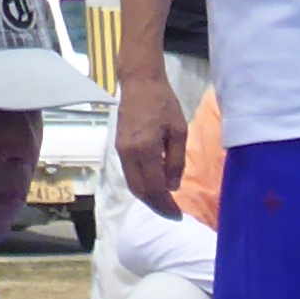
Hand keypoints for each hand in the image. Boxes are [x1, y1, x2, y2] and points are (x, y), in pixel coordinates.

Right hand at [116, 67, 189, 211]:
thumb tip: (172, 187)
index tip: (178, 215)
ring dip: (148, 198)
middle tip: (172, 214)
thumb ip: (176, 161)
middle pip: (140, 191)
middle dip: (156, 206)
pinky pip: (130, 174)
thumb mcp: (179, 132)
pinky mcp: (119, 147)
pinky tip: (155, 187)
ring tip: (165, 203)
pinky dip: (142, 185)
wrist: (140, 83)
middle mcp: (129, 154)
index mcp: (145, 150)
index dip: (166, 205)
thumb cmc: (164, 103)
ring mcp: (121, 151)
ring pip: (132, 185)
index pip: (155, 188)